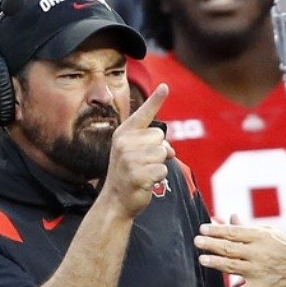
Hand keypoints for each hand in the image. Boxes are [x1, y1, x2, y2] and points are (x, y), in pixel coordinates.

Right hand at [100, 84, 174, 217]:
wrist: (116, 200)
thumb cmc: (129, 173)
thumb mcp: (135, 153)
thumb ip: (151, 143)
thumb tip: (169, 149)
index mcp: (124, 133)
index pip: (144, 113)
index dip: (156, 99)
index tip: (165, 86)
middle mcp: (124, 143)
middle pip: (161, 136)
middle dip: (158, 150)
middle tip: (144, 163)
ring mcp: (129, 159)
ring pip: (163, 153)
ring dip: (159, 165)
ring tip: (144, 172)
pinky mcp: (137, 174)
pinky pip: (163, 169)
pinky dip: (159, 177)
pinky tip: (146, 182)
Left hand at [194, 218, 285, 286]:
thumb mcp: (270, 234)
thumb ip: (248, 228)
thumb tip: (231, 217)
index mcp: (260, 237)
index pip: (233, 232)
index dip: (216, 230)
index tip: (202, 229)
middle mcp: (258, 253)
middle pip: (229, 248)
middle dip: (211, 244)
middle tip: (197, 241)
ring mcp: (259, 270)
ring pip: (232, 266)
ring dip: (215, 263)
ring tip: (202, 259)